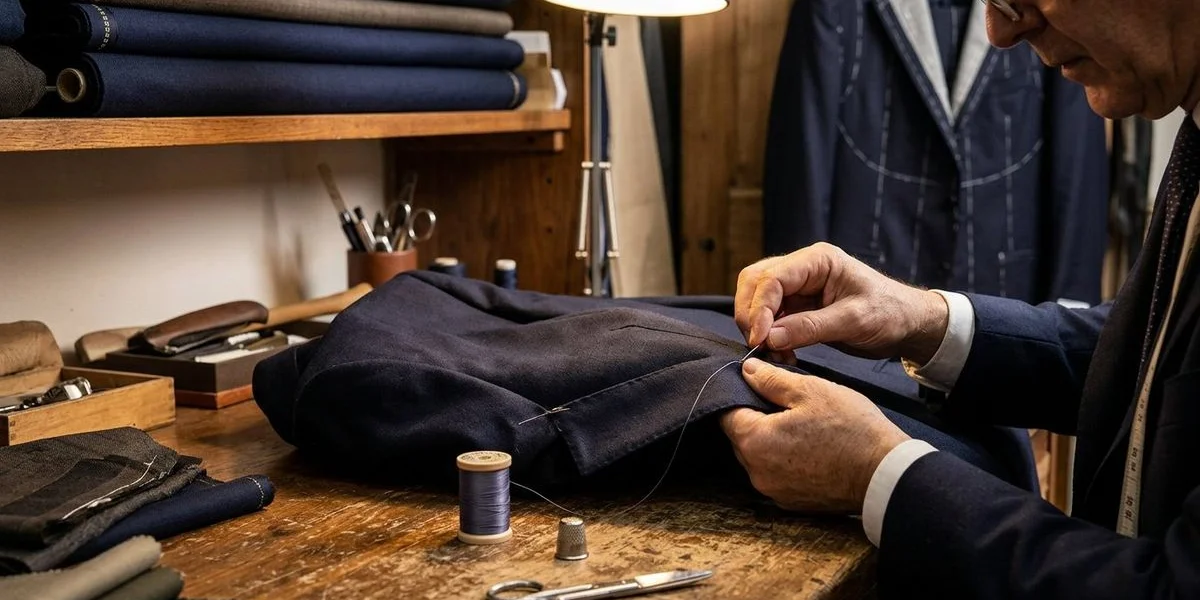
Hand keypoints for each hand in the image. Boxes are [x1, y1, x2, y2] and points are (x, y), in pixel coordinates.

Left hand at [721, 358, 910, 512]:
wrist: (886, 475)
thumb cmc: (851, 429)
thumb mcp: (810, 391)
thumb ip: (771, 380)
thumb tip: (747, 370)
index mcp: (754, 442)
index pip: (726, 412)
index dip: (740, 393)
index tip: (760, 385)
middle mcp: (756, 472)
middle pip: (741, 436)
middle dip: (756, 417)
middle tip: (786, 404)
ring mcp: (773, 491)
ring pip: (758, 456)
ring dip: (771, 440)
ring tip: (801, 425)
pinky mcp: (791, 503)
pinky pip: (776, 474)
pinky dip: (785, 460)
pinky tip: (809, 448)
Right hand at [735, 242, 947, 363]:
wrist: (907, 323)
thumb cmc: (889, 313)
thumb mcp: (854, 321)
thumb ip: (810, 327)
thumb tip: (768, 337)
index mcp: (818, 260)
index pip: (772, 278)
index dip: (759, 308)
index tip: (760, 339)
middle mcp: (803, 268)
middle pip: (755, 283)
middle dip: (751, 315)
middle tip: (760, 346)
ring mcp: (798, 286)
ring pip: (757, 299)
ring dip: (758, 328)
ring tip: (775, 353)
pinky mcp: (797, 305)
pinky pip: (770, 317)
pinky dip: (769, 336)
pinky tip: (783, 353)